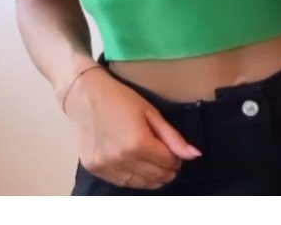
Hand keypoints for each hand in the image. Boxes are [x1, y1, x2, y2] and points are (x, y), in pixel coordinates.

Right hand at [64, 67, 201, 190]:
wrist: (85, 95)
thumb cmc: (120, 98)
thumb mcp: (151, 112)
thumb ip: (173, 137)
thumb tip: (195, 154)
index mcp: (138, 143)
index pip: (168, 163)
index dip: (176, 159)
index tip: (175, 152)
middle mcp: (121, 159)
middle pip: (155, 177)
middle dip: (167, 170)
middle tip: (168, 158)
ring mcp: (106, 166)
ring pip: (139, 184)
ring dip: (151, 177)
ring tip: (154, 163)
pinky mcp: (95, 169)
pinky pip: (122, 182)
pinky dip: (134, 177)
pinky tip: (136, 165)